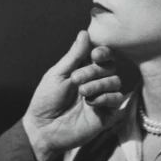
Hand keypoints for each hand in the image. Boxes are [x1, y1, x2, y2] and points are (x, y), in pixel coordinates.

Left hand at [23, 31, 126, 160]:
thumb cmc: (46, 100)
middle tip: (75, 79)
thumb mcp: (58, 74)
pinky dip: (104, 97)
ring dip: (98, 84)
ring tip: (81, 92)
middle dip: (93, 70)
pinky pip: (116, 98)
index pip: (102, 55)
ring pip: (116, 81)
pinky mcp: (107, 113)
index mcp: (83, 69)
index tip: (94, 55)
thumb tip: (84, 33)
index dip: (102, 52)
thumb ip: (74, 56)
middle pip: (110, 66)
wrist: (43, 128)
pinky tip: (90, 103)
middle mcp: (95, 81)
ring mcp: (102, 97)